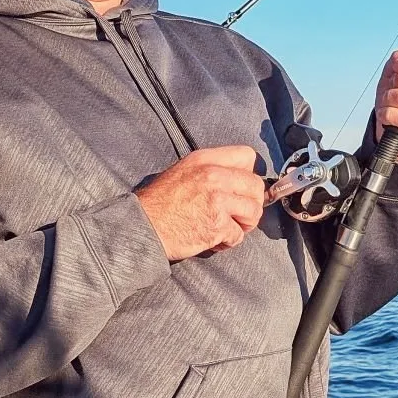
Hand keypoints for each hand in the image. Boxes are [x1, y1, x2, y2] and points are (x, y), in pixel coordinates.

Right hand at [137, 146, 264, 258]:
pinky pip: (238, 235)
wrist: (141, 227)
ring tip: (228, 227)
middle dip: (251, 203)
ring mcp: (216, 201)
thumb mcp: (183, 172)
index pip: (247, 156)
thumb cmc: (159, 203)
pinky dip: (229, 241)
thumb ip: (210, 170)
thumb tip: (239, 178)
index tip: (242, 188)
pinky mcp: (216, 225)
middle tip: (239, 214)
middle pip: (256, 186)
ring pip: (253, 211)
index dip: (249, 174)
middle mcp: (213, 176)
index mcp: (205, 160)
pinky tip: (214, 240)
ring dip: (244, 224)